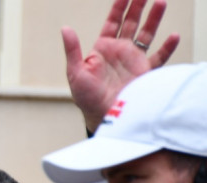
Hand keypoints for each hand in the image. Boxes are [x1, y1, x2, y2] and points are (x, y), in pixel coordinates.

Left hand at [62, 0, 179, 131]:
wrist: (102, 115)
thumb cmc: (85, 97)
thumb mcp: (75, 72)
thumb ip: (72, 50)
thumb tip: (65, 29)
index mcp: (102, 49)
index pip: (113, 22)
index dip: (119, 7)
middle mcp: (119, 52)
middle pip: (131, 23)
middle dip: (138, 7)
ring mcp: (133, 60)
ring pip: (146, 34)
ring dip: (154, 19)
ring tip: (160, 3)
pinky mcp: (144, 72)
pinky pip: (159, 57)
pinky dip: (167, 47)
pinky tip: (173, 36)